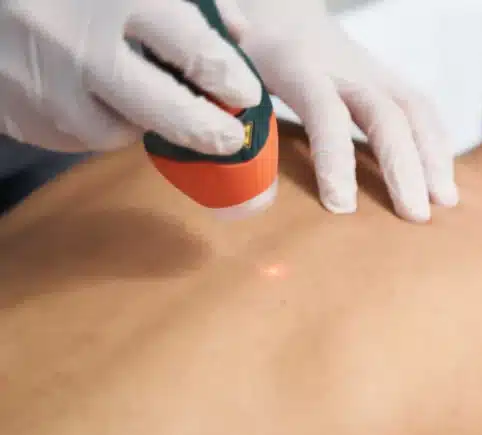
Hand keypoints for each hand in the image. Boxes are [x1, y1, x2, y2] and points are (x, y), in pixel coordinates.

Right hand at [0, 0, 262, 154]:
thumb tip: (237, 35)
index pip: (197, 53)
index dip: (230, 79)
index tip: (244, 93)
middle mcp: (81, 47)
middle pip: (168, 112)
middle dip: (208, 130)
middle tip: (229, 138)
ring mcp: (45, 86)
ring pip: (115, 133)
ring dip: (136, 122)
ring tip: (134, 95)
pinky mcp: (15, 114)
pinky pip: (71, 137)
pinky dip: (88, 122)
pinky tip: (85, 95)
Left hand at [220, 0, 457, 219]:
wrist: (278, 9)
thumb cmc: (244, 46)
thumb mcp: (222, 60)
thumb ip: (222, 85)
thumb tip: (230, 128)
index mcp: (298, 65)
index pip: (326, 111)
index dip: (335, 158)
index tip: (342, 207)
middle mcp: (344, 67)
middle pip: (386, 113)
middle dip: (405, 165)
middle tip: (415, 217)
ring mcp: (371, 71)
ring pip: (415, 108)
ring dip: (435, 156)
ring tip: (446, 203)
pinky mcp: (387, 81)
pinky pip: (422, 109)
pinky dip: (439, 144)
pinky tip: (444, 182)